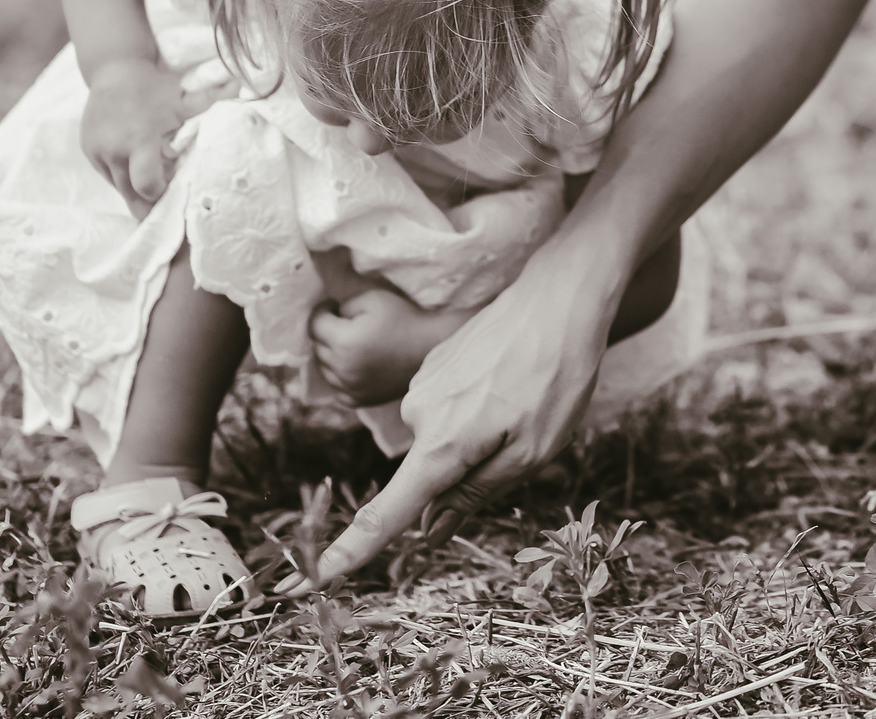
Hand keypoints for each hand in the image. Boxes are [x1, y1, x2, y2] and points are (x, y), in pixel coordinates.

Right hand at [80, 58, 203, 217]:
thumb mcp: (184, 98)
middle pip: (130, 195)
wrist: (114, 69)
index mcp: (138, 139)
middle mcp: (114, 150)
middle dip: (147, 206)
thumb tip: (242, 87)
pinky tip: (136, 168)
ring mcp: (97, 152)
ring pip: (118, 187)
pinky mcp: (88, 152)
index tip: (172, 192)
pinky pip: (107, 175)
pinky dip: (122, 176)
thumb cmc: (155, 86)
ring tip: (152, 190)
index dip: (160, 194)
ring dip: (135, 191)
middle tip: (164, 214)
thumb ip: (212, 100)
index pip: (146, 184)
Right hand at [296, 237, 620, 589]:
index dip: (354, 549)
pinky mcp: (434, 364)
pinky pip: (450, 408)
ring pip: (445, 438)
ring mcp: (423, 385)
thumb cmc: (555, 376)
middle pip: (433, 471)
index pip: (389, 511)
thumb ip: (476, 494)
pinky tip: (511, 378)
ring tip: (525, 396)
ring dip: (480, 434)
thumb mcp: (532, 452)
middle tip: (527, 432)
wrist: (557, 297)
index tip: (318, 578)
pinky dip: (478, 407)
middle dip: (473, 470)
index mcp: (442, 444)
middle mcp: (419, 414)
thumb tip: (432, 530)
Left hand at [310, 286, 462, 407]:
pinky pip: (337, 390)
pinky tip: (354, 366)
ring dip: (331, 355)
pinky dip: (340, 379)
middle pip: (318, 347)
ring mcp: (350, 388)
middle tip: (344, 322)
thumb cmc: (403, 319)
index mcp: (343, 341)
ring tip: (351, 344)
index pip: (314, 325)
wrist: (431, 348)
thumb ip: (344, 306)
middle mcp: (342, 368)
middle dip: (327, 332)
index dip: (322, 310)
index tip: (332, 305)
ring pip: (325, 370)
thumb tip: (332, 316)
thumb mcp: (372, 299)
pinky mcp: (359, 400)